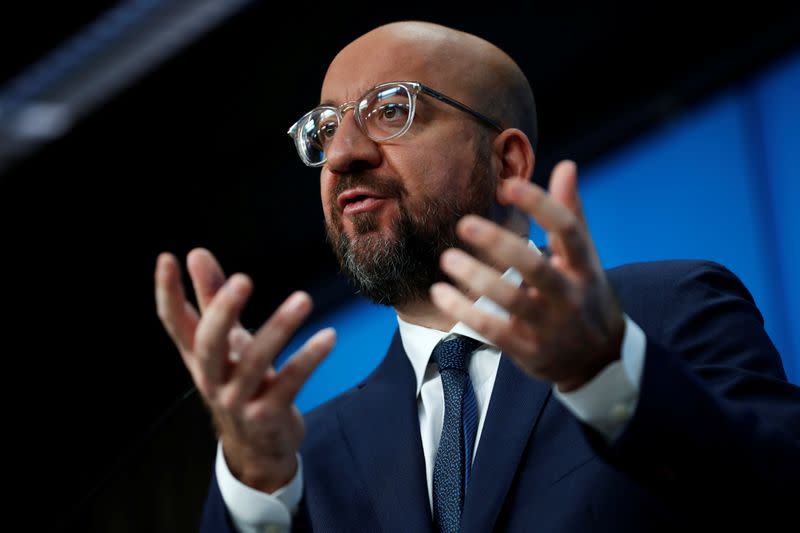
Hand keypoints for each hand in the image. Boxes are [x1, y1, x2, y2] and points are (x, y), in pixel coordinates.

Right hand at [155, 248, 334, 491]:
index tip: (168, 258)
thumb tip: (196, 253)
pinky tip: (328, 336)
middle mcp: (212, 379)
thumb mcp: (226, 342)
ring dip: (279, 328)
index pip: (175, 324)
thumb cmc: (239, 381)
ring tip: (304, 299)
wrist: (258, 447)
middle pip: (208, 344)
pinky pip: (290, 384)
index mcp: (198, 358)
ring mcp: (239, 400)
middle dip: (222, 311)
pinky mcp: (269, 414)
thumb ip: (212, 298)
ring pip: (254, 363)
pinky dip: (309, 359)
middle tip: (243, 280)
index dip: (167, 293)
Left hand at [430, 160, 623, 391]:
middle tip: (464, 224)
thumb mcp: (585, 257)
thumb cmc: (585, 295)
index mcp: (584, 267)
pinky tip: (440, 293)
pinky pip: (493, 329)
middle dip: (500, 244)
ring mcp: (548, 325)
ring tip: (448, 259)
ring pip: (511, 300)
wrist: (599, 360)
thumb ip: (571, 213)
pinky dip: (465, 312)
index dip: (540, 205)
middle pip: (535, 267)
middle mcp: (569, 296)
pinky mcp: (527, 348)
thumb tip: (565, 165)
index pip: (567, 230)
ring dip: (477, 278)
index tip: (508, 186)